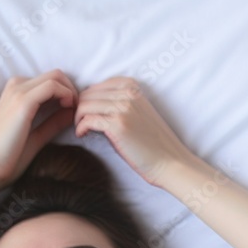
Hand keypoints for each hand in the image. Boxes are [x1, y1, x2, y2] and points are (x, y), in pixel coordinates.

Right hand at [0, 70, 78, 186]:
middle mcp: (16, 86)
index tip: (75, 110)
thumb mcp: (36, 136)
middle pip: (55, 75)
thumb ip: (53, 122)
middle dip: (73, 89)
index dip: (68, 92)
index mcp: (16, 92)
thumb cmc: (8, 156)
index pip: (50, 80)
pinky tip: (69, 110)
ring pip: (55, 77)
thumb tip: (72, 112)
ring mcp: (18, 92)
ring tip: (75, 112)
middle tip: (79, 110)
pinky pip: (52, 86)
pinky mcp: (22, 101)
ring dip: (71, 91)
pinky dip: (67, 95)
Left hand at [73, 77, 194, 186]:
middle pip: (86, 95)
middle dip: (79, 110)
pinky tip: (83, 135)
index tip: (86, 116)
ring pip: (84, 106)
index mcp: (131, 86)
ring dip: (78, 119)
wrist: (169, 161)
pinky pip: (87, 120)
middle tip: (80, 125)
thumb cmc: (151, 141)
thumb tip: (87, 103)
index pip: (95, 87)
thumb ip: (116, 102)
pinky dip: (80, 128)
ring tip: (82, 130)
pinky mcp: (117, 125)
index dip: (86, 102)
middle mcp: (127, 93)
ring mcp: (123, 107)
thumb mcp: (136, 112)